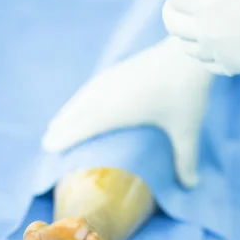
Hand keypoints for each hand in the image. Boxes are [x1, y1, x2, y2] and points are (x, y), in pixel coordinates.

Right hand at [42, 37, 212, 187]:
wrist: (187, 53)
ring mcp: (112, 79)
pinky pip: (92, 87)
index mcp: (116, 111)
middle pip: (76, 112)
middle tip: (48, 141)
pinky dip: (82, 98)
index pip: (82, 127)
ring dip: (69, 111)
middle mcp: (107, 94)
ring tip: (58, 122)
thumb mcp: (185, 129)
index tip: (48, 147)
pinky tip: (85, 99)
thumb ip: (185, 158)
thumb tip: (191, 186)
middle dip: (61, 127)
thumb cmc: (184, 92)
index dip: (64, 137)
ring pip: (82, 98)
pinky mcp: (120, 69)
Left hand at [162, 0, 239, 75]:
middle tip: (183, 2)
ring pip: (185, 46)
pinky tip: (214, 40)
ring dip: (187, 31)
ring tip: (200, 21)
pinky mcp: (233, 66)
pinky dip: (204, 52)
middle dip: (173, 8)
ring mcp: (219, 51)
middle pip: (172, 23)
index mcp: (206, 0)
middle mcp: (207, 29)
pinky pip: (206, 63)